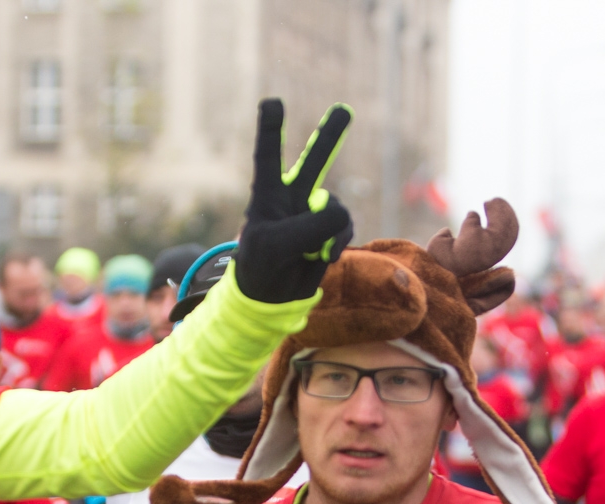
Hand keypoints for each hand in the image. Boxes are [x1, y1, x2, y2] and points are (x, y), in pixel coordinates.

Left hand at [233, 99, 353, 304]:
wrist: (269, 300)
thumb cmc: (260, 268)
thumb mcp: (276, 246)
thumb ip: (310, 226)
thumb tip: (341, 215)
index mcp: (267, 194)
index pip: (268, 156)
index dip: (271, 129)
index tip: (272, 102)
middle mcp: (291, 198)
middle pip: (314, 160)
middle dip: (331, 135)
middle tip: (344, 109)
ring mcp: (312, 215)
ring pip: (336, 207)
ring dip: (332, 229)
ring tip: (317, 252)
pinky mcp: (328, 233)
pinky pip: (344, 227)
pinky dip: (338, 242)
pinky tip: (324, 257)